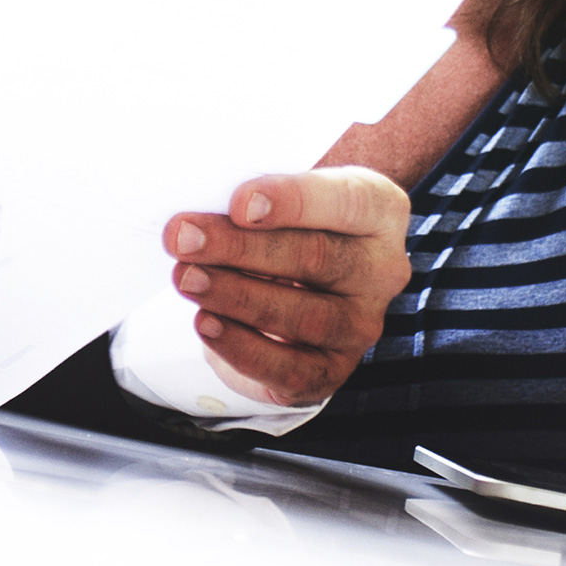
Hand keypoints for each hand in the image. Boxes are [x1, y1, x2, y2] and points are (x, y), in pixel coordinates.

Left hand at [161, 167, 410, 406]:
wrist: (301, 275)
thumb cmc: (288, 223)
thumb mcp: (281, 197)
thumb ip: (253, 200)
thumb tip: (197, 221)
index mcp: (378, 210)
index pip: (345, 200)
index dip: (292, 201)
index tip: (239, 203)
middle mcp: (381, 269)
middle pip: (316, 257)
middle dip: (241, 249)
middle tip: (184, 239)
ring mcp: (362, 324)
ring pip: (304, 316)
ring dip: (236, 297)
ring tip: (188, 279)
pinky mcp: (334, 368)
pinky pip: (292, 369)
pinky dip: (243, 348)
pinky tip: (207, 324)